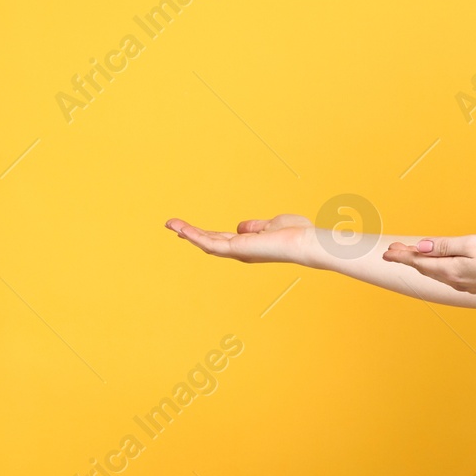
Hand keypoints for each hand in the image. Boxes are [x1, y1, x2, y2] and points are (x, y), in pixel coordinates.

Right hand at [165, 212, 314, 263]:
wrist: (304, 241)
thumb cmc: (295, 233)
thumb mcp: (270, 225)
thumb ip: (255, 227)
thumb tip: (239, 227)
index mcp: (247, 245)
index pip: (220, 239)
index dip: (203, 233)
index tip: (187, 228)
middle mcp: (239, 251)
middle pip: (208, 242)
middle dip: (189, 234)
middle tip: (171, 225)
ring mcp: (237, 251)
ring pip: (206, 243)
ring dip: (187, 233)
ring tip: (170, 224)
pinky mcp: (237, 249)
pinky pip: (211, 243)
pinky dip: (196, 236)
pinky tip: (183, 230)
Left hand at [381, 233, 475, 295]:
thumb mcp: (472, 244)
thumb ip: (446, 246)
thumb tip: (422, 247)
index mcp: (451, 270)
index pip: (420, 262)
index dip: (402, 256)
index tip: (387, 251)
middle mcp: (455, 281)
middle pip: (426, 269)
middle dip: (409, 259)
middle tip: (393, 251)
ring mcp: (466, 285)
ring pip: (437, 273)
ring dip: (422, 264)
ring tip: (412, 256)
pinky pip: (449, 276)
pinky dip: (438, 268)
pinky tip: (439, 265)